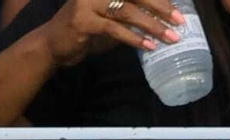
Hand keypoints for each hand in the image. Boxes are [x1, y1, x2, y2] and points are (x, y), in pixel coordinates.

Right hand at [40, 0, 184, 66]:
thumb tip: (161, 13)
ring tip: (169, 37)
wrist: (50, 46)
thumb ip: (129, 11)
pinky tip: (149, 46)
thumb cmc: (83, 30)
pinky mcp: (83, 21)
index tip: (176, 7)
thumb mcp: (108, 15)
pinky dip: (134, 38)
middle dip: (160, 7)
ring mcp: (87, 2)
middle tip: (179, 20)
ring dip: (152, 25)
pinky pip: (115, 29)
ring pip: (127, 11)